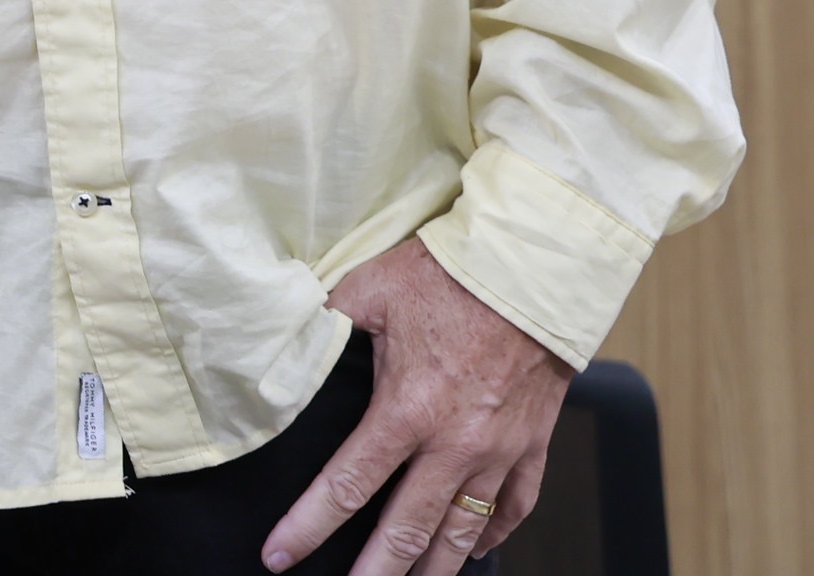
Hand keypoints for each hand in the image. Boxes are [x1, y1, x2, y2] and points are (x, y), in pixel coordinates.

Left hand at [261, 239, 573, 572]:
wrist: (533, 268)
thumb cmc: (451, 274)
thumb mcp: (368, 289)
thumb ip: (324, 322)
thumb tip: (286, 341)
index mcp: (406, 410)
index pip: (347, 485)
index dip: (309, 526)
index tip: (280, 556)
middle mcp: (454, 443)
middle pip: (406, 530)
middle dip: (374, 572)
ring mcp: (498, 451)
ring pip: (463, 533)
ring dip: (433, 569)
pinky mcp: (533, 445)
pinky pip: (515, 507)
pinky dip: (494, 536)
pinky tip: (476, 550)